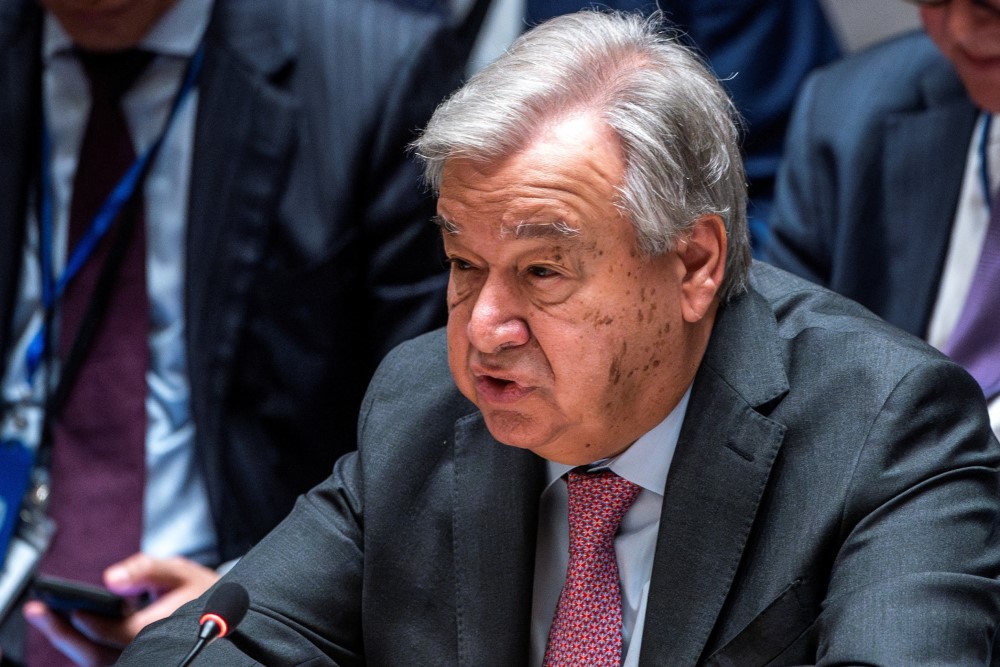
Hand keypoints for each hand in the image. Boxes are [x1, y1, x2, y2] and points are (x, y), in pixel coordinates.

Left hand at [24, 553, 219, 666]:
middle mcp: (150, 650)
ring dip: (67, 640)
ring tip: (43, 615)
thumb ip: (146, 569)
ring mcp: (139, 659)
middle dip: (66, 634)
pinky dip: (78, 643)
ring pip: (95, 660)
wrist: (220, 614)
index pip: (123, 634)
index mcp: (166, 628)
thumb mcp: (179, 570)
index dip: (96, 624)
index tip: (74, 609)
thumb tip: (111, 578)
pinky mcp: (130, 659)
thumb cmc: (199, 591)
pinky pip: (98, 658)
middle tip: (40, 612)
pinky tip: (64, 625)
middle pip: (100, 654)